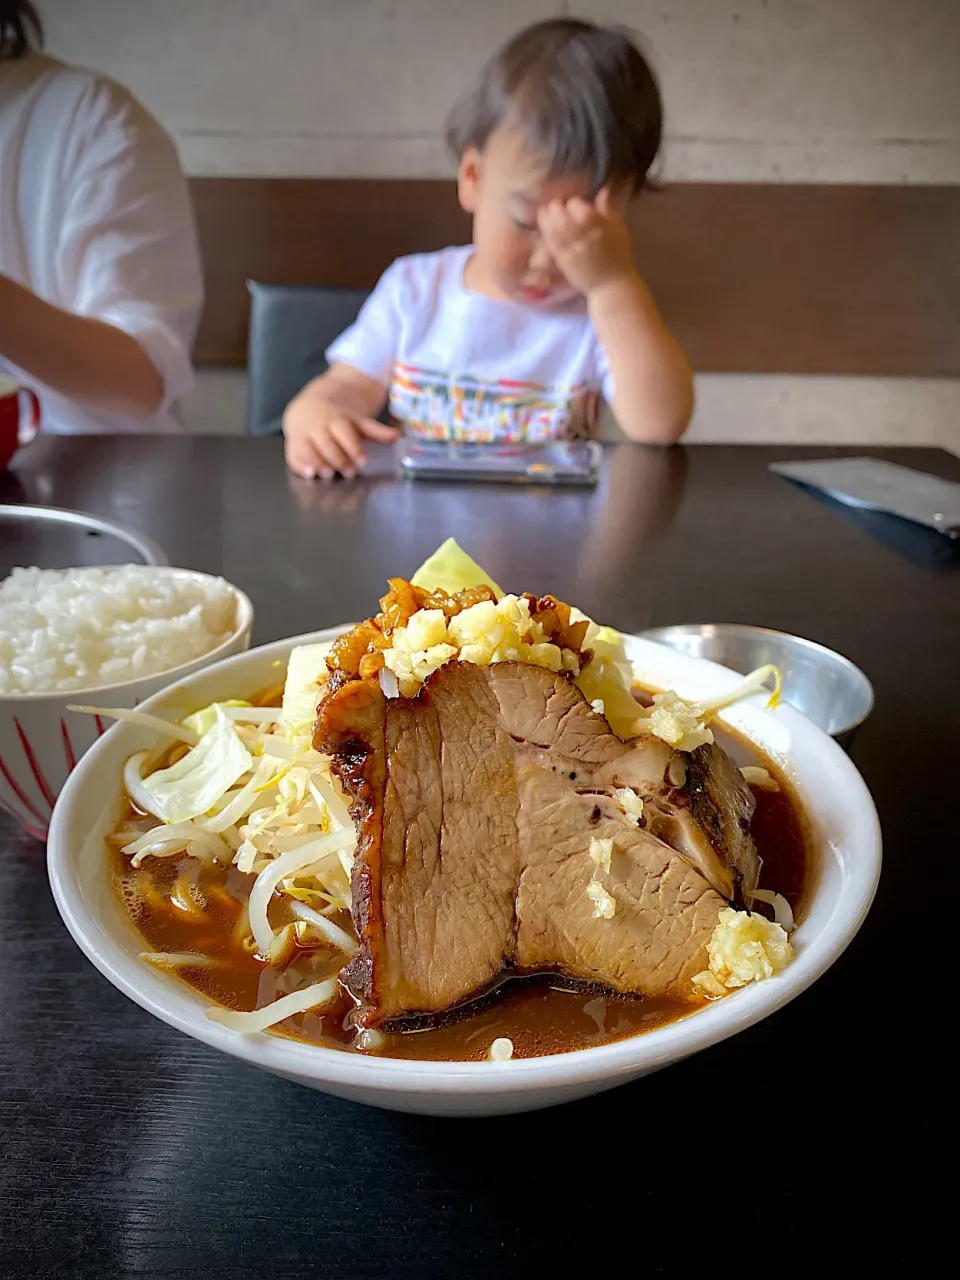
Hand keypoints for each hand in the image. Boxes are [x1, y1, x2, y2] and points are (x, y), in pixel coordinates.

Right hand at [283, 393, 398, 479]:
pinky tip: (309, 474)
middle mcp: (318, 427)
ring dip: (317, 462)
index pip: (345, 432)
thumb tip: (397, 436)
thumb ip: (376, 431)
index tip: (363, 461)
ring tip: (327, 474)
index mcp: (336, 420)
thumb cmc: (337, 420)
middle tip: (349, 472)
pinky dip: (300, 465)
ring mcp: (303, 436)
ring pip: (308, 448)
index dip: (354, 447)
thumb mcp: (357, 422)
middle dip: (337, 458)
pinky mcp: (293, 446)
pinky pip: (293, 455)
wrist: (308, 409)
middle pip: (326, 442)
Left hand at [537, 188, 636, 296]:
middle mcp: (583, 236)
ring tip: (546, 210)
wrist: (610, 283)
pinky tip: (543, 222)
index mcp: (599, 226)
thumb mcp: (618, 228)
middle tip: (556, 204)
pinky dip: (545, 230)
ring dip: (548, 217)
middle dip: (556, 207)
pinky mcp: (563, 260)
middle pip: (563, 216)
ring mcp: (572, 249)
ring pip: (555, 228)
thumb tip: (603, 190)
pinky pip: (551, 242)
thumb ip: (608, 209)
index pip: (578, 207)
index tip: (573, 203)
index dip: (573, 202)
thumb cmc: (617, 254)